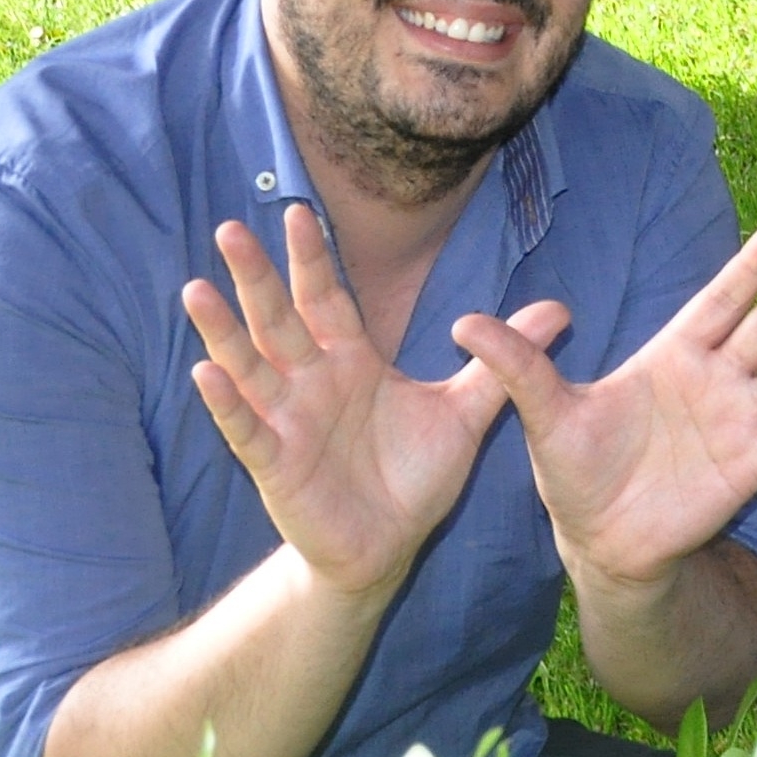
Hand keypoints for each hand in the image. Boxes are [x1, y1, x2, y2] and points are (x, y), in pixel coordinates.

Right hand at [183, 205, 566, 599]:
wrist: (387, 547)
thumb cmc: (414, 476)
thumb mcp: (465, 413)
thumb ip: (502, 362)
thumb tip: (560, 310)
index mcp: (351, 360)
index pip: (327, 298)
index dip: (313, 258)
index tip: (299, 209)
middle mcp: (311, 381)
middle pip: (280, 319)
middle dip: (257, 276)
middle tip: (229, 229)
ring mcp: (287, 420)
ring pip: (250, 365)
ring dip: (224, 331)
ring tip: (197, 289)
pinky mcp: (275, 464)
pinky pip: (247, 428)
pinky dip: (228, 402)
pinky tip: (207, 373)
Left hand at [452, 225, 756, 592]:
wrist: (601, 542)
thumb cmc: (575, 472)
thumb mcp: (542, 415)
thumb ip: (517, 367)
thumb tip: (462, 322)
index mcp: (671, 356)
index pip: (717, 300)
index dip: (748, 266)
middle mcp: (714, 380)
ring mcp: (738, 422)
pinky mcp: (750, 467)